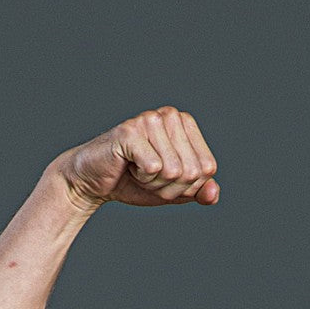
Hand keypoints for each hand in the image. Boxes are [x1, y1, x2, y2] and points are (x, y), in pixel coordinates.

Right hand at [54, 106, 219, 211]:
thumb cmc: (136, 182)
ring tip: (138, 170)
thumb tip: (214, 192)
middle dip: (172, 187)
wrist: (95, 182)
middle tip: (149, 176)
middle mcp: (170, 115)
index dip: (189, 186)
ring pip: (174, 171)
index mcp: (185, 124)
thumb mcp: (175, 191)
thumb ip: (199, 191)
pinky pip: (154, 168)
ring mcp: (149, 120)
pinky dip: (142, 178)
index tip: (166, 178)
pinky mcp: (130, 132)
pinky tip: (129, 166)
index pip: (208, 169)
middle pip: (192, 171)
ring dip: (155, 183)